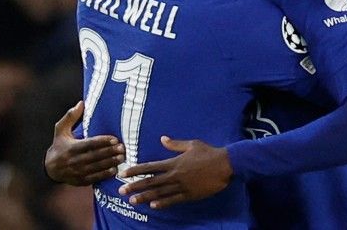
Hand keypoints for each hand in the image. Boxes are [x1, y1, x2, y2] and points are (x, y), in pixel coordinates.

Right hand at [45, 101, 124, 185]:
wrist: (50, 168)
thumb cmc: (59, 145)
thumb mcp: (61, 130)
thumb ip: (70, 116)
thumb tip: (81, 103)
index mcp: (71, 148)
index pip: (89, 144)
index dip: (103, 142)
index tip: (115, 139)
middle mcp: (74, 161)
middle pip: (95, 156)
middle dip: (110, 152)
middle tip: (122, 148)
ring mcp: (77, 172)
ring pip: (96, 167)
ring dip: (110, 163)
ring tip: (122, 157)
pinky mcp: (80, 181)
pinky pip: (94, 178)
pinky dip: (104, 174)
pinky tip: (114, 170)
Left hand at [118, 136, 232, 208]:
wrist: (224, 165)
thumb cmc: (208, 152)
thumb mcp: (191, 144)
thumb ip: (175, 144)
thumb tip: (162, 138)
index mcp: (173, 162)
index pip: (150, 167)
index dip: (136, 170)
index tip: (124, 173)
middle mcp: (174, 175)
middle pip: (151, 182)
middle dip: (135, 186)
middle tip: (121, 191)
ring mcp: (181, 186)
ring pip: (160, 193)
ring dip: (145, 197)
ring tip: (133, 201)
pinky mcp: (190, 194)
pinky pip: (174, 200)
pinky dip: (163, 203)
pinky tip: (153, 206)